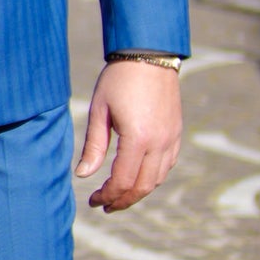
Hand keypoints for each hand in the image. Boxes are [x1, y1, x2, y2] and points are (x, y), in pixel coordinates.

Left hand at [75, 59, 182, 211]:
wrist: (149, 55)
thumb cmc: (119, 79)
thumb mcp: (99, 111)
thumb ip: (93, 146)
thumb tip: (82, 176)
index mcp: (138, 138)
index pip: (122, 181)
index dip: (106, 196)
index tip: (93, 200)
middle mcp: (159, 142)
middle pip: (142, 187)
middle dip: (122, 201)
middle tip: (105, 205)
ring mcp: (171, 138)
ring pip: (157, 179)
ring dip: (138, 192)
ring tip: (119, 196)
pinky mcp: (176, 132)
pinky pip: (168, 164)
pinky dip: (153, 177)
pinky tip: (138, 176)